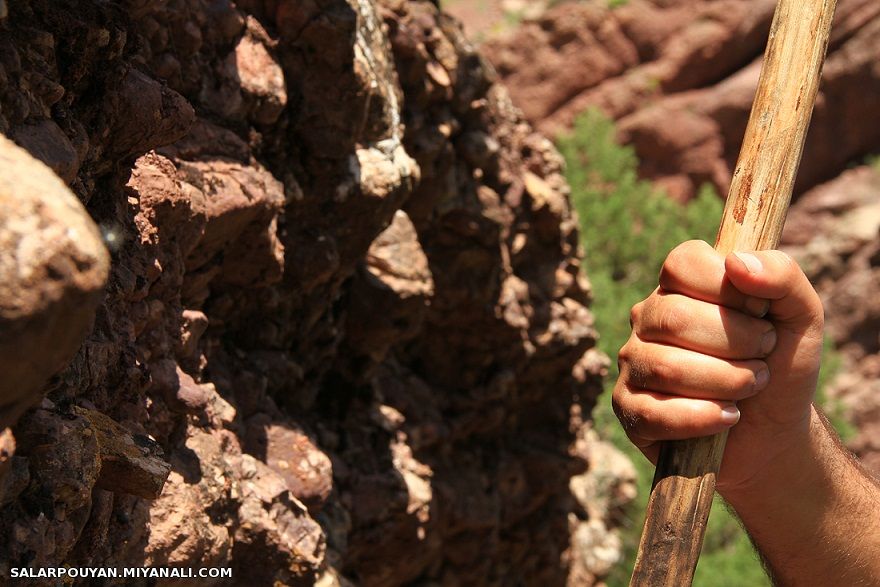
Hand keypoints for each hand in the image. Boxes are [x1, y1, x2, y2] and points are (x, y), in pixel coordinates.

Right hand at [613, 240, 824, 495]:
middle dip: (736, 344)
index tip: (759, 313)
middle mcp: (648, 319)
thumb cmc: (781, 365)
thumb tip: (737, 262)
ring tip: (749, 388)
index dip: (725, 289)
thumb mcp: (800, 316)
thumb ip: (781, 276)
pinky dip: (702, 418)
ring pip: (666, 367)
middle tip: (763, 359)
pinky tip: (727, 417)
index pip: (681, 264)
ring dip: (726, 383)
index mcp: (680, 286)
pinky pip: (653, 413)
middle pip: (674, 318)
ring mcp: (633, 363)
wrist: (774, 431)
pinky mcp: (629, 410)